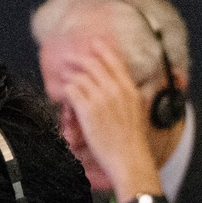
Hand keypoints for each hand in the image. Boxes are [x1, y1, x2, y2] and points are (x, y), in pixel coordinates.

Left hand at [63, 39, 167, 202]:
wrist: (129, 159)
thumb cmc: (133, 142)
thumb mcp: (138, 113)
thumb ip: (130, 98)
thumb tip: (122, 91)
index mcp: (130, 90)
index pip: (114, 61)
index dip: (102, 50)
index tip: (93, 43)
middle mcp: (116, 90)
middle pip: (93, 65)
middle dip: (78, 59)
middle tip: (69, 58)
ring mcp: (101, 98)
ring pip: (80, 76)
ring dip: (70, 75)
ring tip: (63, 76)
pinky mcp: (87, 109)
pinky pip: (72, 90)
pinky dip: (66, 90)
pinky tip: (65, 95)